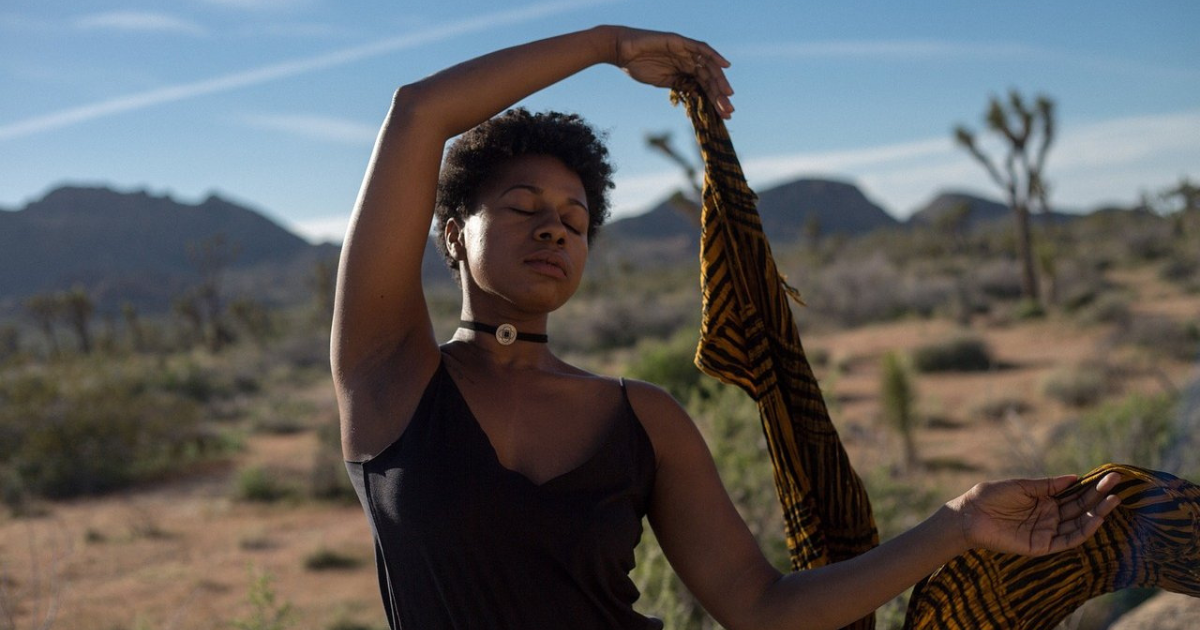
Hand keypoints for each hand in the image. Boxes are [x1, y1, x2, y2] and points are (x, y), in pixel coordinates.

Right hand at [610, 26, 733, 118]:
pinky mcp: (680, 41)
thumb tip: (698, 98)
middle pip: (709, 79)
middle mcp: (688, 61)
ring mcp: (685, 51)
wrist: (622, 52)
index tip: (725, 115)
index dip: (715, 101)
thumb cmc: (638, 67)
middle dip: (720, 95)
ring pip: (708, 66)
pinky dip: (714, 55)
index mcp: (684, 72)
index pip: (704, 87)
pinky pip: (701, 48)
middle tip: (729, 110)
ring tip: (728, 94)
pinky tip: (724, 66)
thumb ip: (681, 87)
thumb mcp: (663, 82)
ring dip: (719, 80)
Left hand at [949, 472, 1122, 555]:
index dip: (1092, 486)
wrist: (969, 514)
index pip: (1074, 494)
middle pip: (1080, 508)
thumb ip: (1048, 485)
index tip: (1111, 476)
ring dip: (1097, 514)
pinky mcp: (1042, 545)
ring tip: (1113, 500)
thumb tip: (1075, 478)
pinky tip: (1096, 519)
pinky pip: (1067, 540)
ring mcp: (1047, 531)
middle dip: (1100, 497)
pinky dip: (1083, 531)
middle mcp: (1049, 516)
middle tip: (1118, 485)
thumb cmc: (991, 496)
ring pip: (1078, 524)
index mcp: (1045, 500)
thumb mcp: (1022, 486)